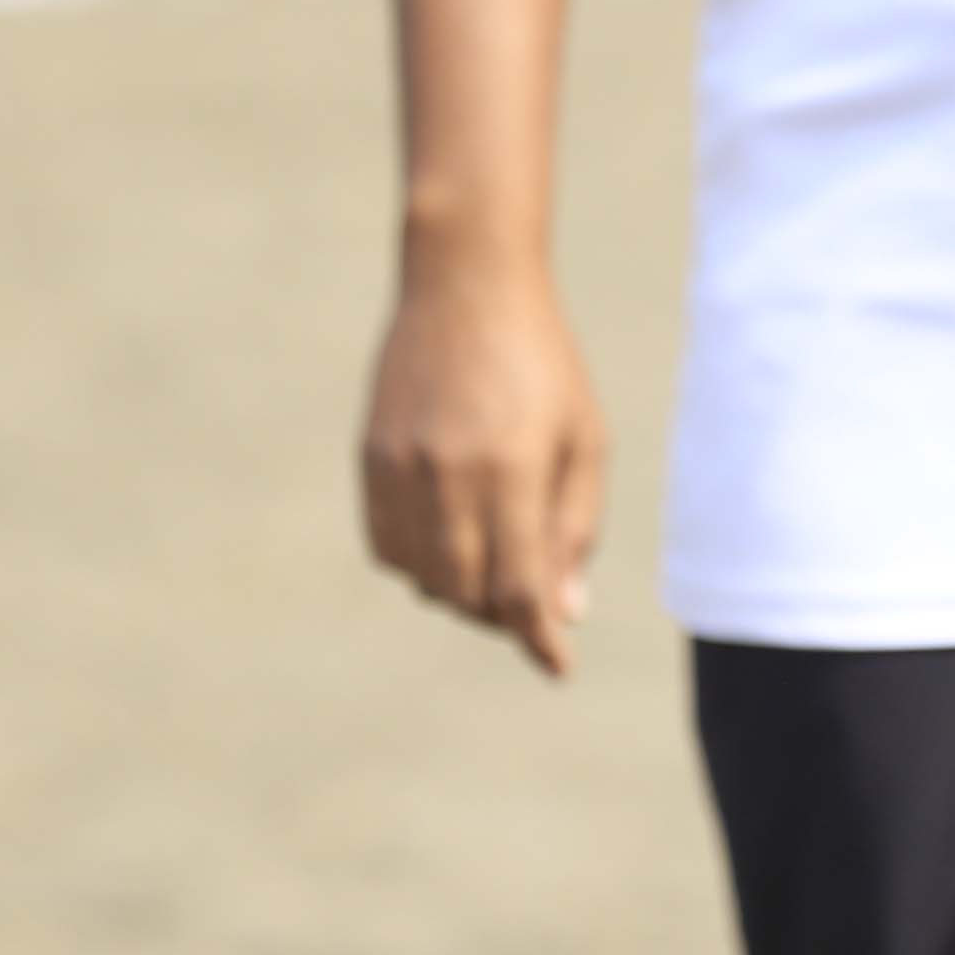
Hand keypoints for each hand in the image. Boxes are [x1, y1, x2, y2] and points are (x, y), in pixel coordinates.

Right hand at [357, 252, 605, 674]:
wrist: (465, 287)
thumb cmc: (543, 364)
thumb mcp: (584, 439)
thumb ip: (574, 528)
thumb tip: (563, 612)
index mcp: (512, 470)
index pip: (520, 586)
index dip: (539, 637)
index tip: (557, 667)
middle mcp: (449, 476)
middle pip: (467, 594)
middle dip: (503, 614)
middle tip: (530, 600)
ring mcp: (400, 470)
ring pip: (424, 579)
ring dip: (461, 592)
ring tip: (494, 563)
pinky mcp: (371, 461)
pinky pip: (388, 549)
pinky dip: (420, 563)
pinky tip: (450, 537)